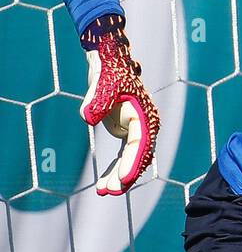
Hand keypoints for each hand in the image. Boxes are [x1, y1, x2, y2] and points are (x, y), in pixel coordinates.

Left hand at [79, 13, 160, 195]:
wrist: (108, 59)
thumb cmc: (108, 70)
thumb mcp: (102, 83)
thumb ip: (96, 100)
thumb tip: (86, 117)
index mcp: (145, 118)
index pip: (141, 146)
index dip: (132, 164)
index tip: (122, 181)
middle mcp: (145, 127)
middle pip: (138, 158)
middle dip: (124, 176)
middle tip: (108, 192)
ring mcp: (137, 131)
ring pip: (131, 160)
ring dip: (119, 177)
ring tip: (103, 192)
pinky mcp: (127, 132)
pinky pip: (124, 155)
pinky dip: (115, 168)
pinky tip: (104, 182)